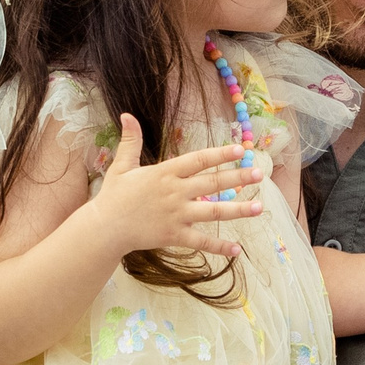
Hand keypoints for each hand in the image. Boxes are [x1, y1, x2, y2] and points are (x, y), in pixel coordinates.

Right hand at [83, 113, 263, 257]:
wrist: (105, 227)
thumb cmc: (115, 196)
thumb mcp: (122, 165)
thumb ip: (130, 141)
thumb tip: (127, 114)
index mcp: (165, 173)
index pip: (199, 160)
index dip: (220, 154)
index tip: (240, 150)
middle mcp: (175, 192)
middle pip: (213, 183)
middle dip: (238, 178)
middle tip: (260, 174)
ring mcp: (177, 215)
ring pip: (214, 212)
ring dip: (238, 210)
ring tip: (260, 208)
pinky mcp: (174, 235)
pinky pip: (202, 241)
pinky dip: (220, 247)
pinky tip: (238, 249)